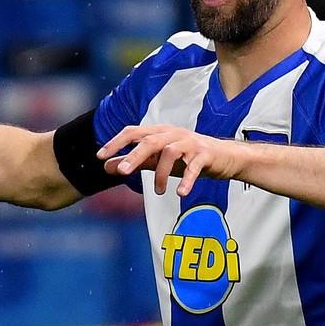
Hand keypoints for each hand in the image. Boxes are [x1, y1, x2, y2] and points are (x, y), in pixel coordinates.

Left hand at [98, 124, 243, 196]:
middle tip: (121, 172)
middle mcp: (173, 134)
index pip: (133, 132)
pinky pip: (194, 166)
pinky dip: (187, 180)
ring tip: (157, 191)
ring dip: (160, 174)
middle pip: (150, 141)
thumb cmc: (186, 158)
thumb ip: (134, 162)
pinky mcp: (205, 154)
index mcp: (159, 132)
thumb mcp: (157, 160)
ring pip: (170, 152)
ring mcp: (190, 142)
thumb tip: (107, 166)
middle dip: (134, 156)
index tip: (100, 156)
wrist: (224, 158)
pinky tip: (180, 193)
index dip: (116, 142)